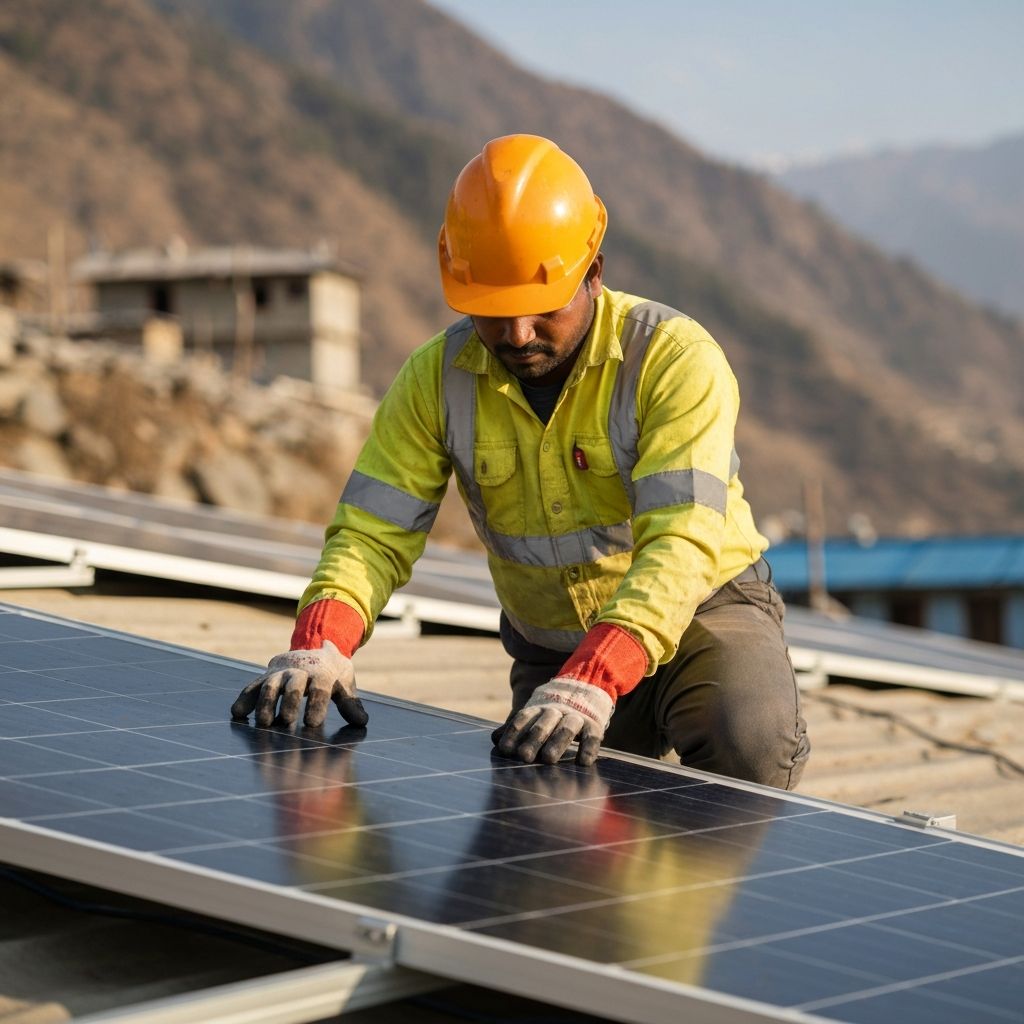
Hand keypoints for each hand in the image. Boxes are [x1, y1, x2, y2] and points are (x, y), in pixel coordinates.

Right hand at [230, 641, 367, 728]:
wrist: (314, 646)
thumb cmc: (332, 671)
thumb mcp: (345, 682)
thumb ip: (350, 702)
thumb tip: (362, 722)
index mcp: (321, 672)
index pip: (320, 688)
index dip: (316, 704)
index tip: (312, 723)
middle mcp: (299, 671)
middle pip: (293, 685)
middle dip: (289, 702)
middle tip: (287, 721)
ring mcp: (279, 673)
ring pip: (270, 685)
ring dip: (266, 704)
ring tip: (264, 724)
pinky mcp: (264, 677)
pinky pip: (252, 687)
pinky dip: (244, 699)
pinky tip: (237, 714)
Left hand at [494, 677, 612, 765]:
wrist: (585, 690)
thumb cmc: (551, 716)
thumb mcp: (533, 717)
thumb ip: (515, 728)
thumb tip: (494, 739)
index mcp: (538, 708)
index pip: (523, 717)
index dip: (514, 732)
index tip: (505, 749)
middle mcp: (556, 711)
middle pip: (544, 722)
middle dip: (533, 739)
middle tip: (524, 756)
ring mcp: (576, 717)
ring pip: (567, 727)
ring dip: (557, 742)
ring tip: (548, 759)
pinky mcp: (594, 725)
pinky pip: (592, 736)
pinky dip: (588, 748)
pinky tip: (582, 762)